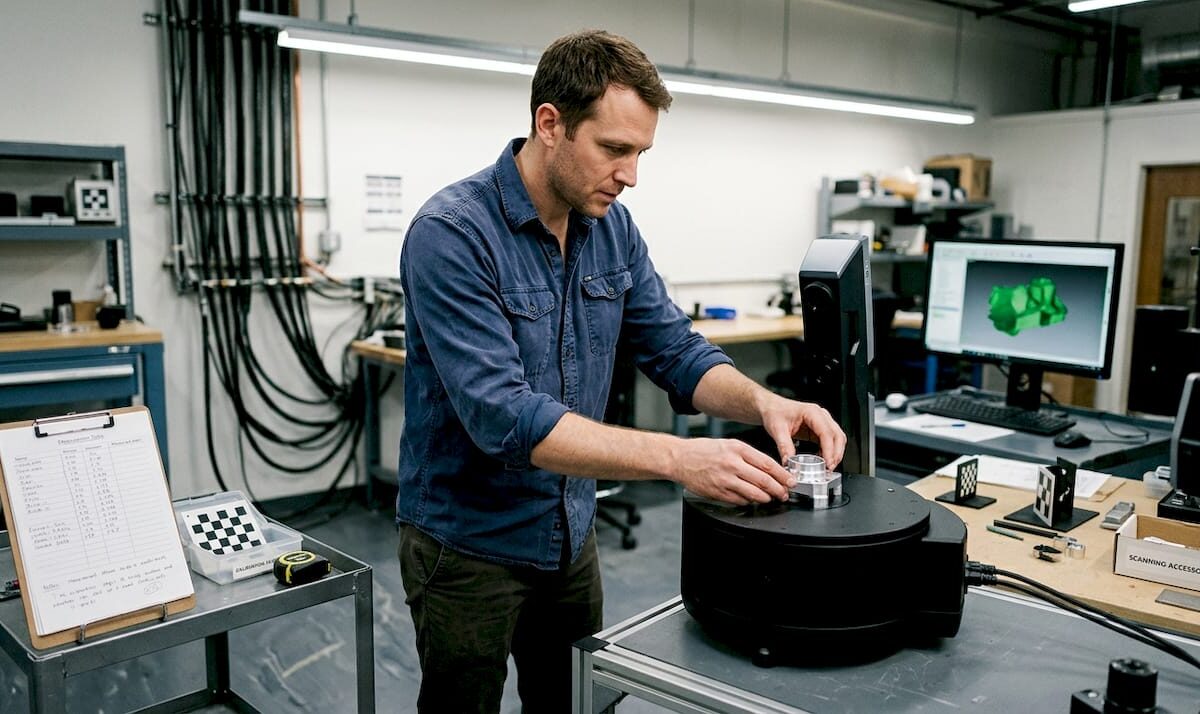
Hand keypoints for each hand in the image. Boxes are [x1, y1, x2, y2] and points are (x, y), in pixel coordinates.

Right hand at [670, 438, 794, 505]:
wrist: (679, 458)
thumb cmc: (703, 450)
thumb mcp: (728, 444)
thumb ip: (748, 455)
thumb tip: (768, 468)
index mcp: (737, 449)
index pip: (767, 464)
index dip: (783, 475)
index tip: (791, 480)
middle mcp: (732, 464)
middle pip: (763, 481)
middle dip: (779, 489)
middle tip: (785, 493)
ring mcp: (725, 480)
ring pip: (754, 494)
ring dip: (766, 498)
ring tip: (771, 498)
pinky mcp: (718, 492)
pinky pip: (740, 501)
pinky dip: (749, 501)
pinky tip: (752, 499)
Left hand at [759, 397, 846, 468]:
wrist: (771, 407)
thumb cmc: (775, 412)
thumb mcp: (777, 429)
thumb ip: (784, 446)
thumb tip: (789, 462)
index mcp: (812, 412)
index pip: (826, 433)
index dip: (829, 450)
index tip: (827, 463)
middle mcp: (820, 415)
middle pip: (837, 435)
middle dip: (836, 454)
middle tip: (829, 468)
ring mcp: (822, 421)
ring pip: (837, 438)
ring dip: (835, 453)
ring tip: (827, 467)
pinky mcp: (819, 428)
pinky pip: (830, 440)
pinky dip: (830, 451)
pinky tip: (822, 460)